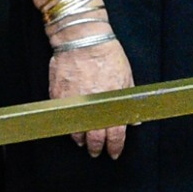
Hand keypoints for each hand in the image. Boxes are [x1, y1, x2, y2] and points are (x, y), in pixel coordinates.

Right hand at [48, 35, 135, 155]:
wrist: (83, 39)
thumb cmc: (107, 55)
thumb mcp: (126, 77)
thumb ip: (128, 101)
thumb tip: (133, 120)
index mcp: (112, 103)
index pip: (115, 135)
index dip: (114, 147)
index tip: (113, 153)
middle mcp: (93, 107)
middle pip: (94, 139)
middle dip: (96, 148)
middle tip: (96, 151)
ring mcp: (74, 103)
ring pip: (76, 132)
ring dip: (80, 139)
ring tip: (82, 141)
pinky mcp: (59, 97)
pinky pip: (63, 117)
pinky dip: (67, 124)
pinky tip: (71, 125)